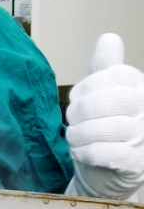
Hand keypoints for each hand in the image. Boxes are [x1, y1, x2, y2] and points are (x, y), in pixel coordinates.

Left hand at [65, 33, 143, 200]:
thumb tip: (110, 37)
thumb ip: (104, 66)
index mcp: (141, 87)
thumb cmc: (102, 125)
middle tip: (72, 121)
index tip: (76, 100)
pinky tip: (81, 152)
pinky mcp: (138, 164)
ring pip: (112, 128)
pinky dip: (87, 152)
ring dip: (81, 134)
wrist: (105, 171)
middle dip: (82, 111)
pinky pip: (109, 153)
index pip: (115, 75)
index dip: (87, 87)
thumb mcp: (101, 92)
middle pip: (114, 99)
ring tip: (74, 137)